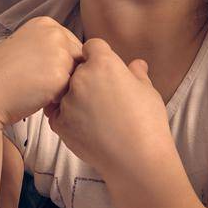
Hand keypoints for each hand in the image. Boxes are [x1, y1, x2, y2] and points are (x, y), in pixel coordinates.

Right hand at [0, 16, 84, 128]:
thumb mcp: (25, 47)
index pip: (70, 46)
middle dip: (63, 75)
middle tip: (35, 83)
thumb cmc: (1, 76)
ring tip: (36, 90)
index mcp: (45, 23)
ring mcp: (59, 51)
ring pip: (76, 75)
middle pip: (77, 59)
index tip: (35, 71)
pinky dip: (57, 99)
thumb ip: (48, 47)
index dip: (57, 64)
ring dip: (62, 87)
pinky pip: (71, 91)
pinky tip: (37, 97)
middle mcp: (55, 32)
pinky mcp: (61, 73)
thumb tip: (73, 59)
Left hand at [49, 38, 175, 177]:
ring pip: (66, 92)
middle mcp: (81, 78)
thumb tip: (137, 64)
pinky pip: (59, 114)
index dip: (99, 56)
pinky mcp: (59, 123)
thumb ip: (138, 74)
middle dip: (87, 78)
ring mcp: (67, 101)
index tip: (106, 69)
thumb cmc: (148, 123)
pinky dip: (68, 118)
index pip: (92, 47)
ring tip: (97, 117)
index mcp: (103, 64)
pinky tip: (87, 128)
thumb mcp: (148, 92)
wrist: (137, 160)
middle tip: (104, 97)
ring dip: (76, 99)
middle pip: (77, 69)